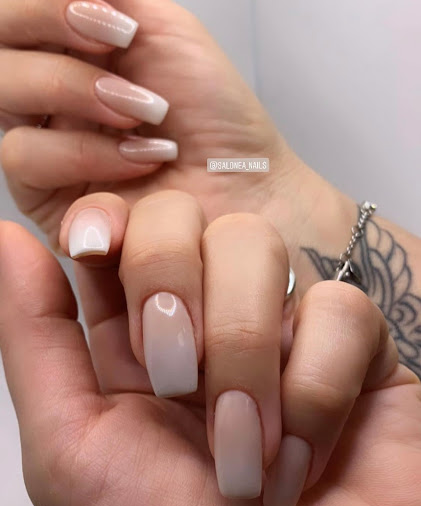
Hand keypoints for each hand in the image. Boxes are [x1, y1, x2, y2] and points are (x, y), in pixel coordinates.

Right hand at [0, 0, 327, 293]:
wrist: (242, 179)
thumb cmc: (215, 113)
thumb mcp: (166, 30)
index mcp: (75, 50)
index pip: (21, 12)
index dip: (48, 5)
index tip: (117, 22)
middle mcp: (54, 93)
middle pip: (0, 41)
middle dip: (52, 27)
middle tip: (118, 45)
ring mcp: (48, 141)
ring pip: (3, 91)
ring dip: (76, 90)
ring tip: (145, 114)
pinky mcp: (49, 194)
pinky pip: (24, 156)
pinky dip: (84, 151)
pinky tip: (137, 159)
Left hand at [1, 192, 419, 505]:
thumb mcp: (75, 448)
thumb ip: (38, 339)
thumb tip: (11, 242)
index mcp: (140, 332)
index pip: (122, 230)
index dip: (108, 219)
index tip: (93, 244)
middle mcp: (209, 314)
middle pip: (187, 218)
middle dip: (169, 279)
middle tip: (172, 374)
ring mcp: (282, 321)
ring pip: (258, 245)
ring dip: (243, 348)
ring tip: (244, 440)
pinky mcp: (354, 344)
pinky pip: (343, 309)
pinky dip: (317, 388)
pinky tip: (305, 452)